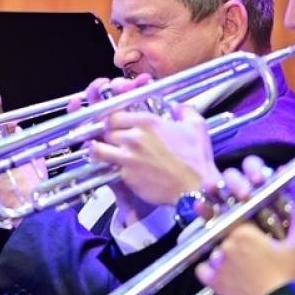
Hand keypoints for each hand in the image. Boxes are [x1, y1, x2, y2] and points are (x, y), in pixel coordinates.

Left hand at [89, 104, 218, 214]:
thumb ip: (184, 110)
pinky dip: (108, 167)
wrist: (195, 188)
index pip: (115, 114)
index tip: (116, 123)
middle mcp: (134, 137)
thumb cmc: (196, 159)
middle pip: (106, 130)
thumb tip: (178, 106)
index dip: (113, 119)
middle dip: (107, 134)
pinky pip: (108, 168)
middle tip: (112, 138)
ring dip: (100, 149)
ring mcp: (128, 157)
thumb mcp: (196, 126)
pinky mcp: (126, 175)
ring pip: (98, 149)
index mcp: (148, 122)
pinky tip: (113, 167)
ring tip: (103, 152)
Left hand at [195, 191, 294, 294]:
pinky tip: (224, 275)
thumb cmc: (288, 276)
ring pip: (214, 252)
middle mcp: (227, 244)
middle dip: (236, 244)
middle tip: (251, 257)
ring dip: (224, 258)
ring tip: (242, 269)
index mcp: (244, 231)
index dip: (243, 228)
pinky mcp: (212, 281)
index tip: (249, 237)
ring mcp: (217, 262)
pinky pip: (202, 269)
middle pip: (225, 237)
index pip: (236, 220)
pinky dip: (209, 271)